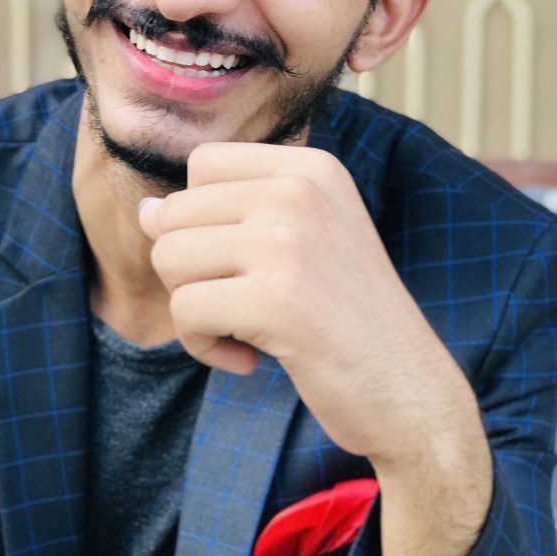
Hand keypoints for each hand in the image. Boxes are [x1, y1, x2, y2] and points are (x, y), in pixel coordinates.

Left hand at [137, 142, 476, 467]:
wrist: (410, 392)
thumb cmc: (347, 318)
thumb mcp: (304, 240)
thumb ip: (229, 215)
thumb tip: (146, 211)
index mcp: (312, 168)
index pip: (203, 163)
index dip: (202, 218)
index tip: (244, 260)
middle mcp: (301, 190)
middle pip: (175, 212)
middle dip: (190, 268)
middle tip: (241, 303)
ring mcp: (290, 241)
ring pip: (169, 257)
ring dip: (193, 308)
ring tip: (244, 330)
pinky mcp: (276, 298)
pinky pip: (186, 311)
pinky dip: (204, 347)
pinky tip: (251, 360)